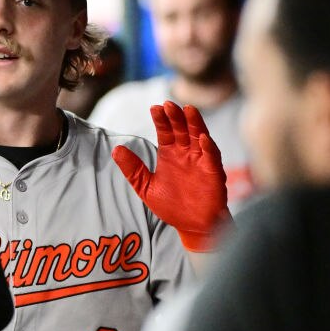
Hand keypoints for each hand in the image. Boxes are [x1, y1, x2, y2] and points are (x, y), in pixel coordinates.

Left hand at [112, 101, 230, 251]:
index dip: (161, 119)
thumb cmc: (172, 206)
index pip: (165, 131)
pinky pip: (212, 157)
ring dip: (194, 123)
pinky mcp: (213, 172)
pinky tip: (202, 138)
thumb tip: (116, 149)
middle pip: (181, 129)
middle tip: (168, 104)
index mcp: (170, 154)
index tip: (154, 108)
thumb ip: (133, 169)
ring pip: (198, 136)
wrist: (192, 226)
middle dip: (175, 116)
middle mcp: (186, 153)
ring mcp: (201, 161)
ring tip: (188, 109)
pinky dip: (208, 147)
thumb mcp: (146, 188)